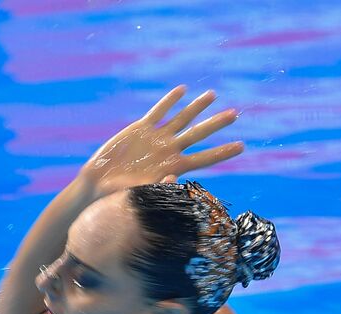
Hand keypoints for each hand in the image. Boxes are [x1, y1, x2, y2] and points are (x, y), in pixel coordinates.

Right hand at [79, 84, 243, 196]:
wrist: (99, 185)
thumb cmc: (121, 196)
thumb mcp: (142, 193)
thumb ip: (159, 186)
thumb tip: (174, 179)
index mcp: (174, 167)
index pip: (204, 159)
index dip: (223, 152)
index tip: (242, 146)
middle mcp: (169, 151)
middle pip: (199, 134)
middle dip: (217, 123)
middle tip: (235, 114)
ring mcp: (156, 138)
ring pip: (182, 118)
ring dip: (197, 107)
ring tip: (213, 95)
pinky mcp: (140, 128)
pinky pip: (159, 111)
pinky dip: (170, 101)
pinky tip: (182, 90)